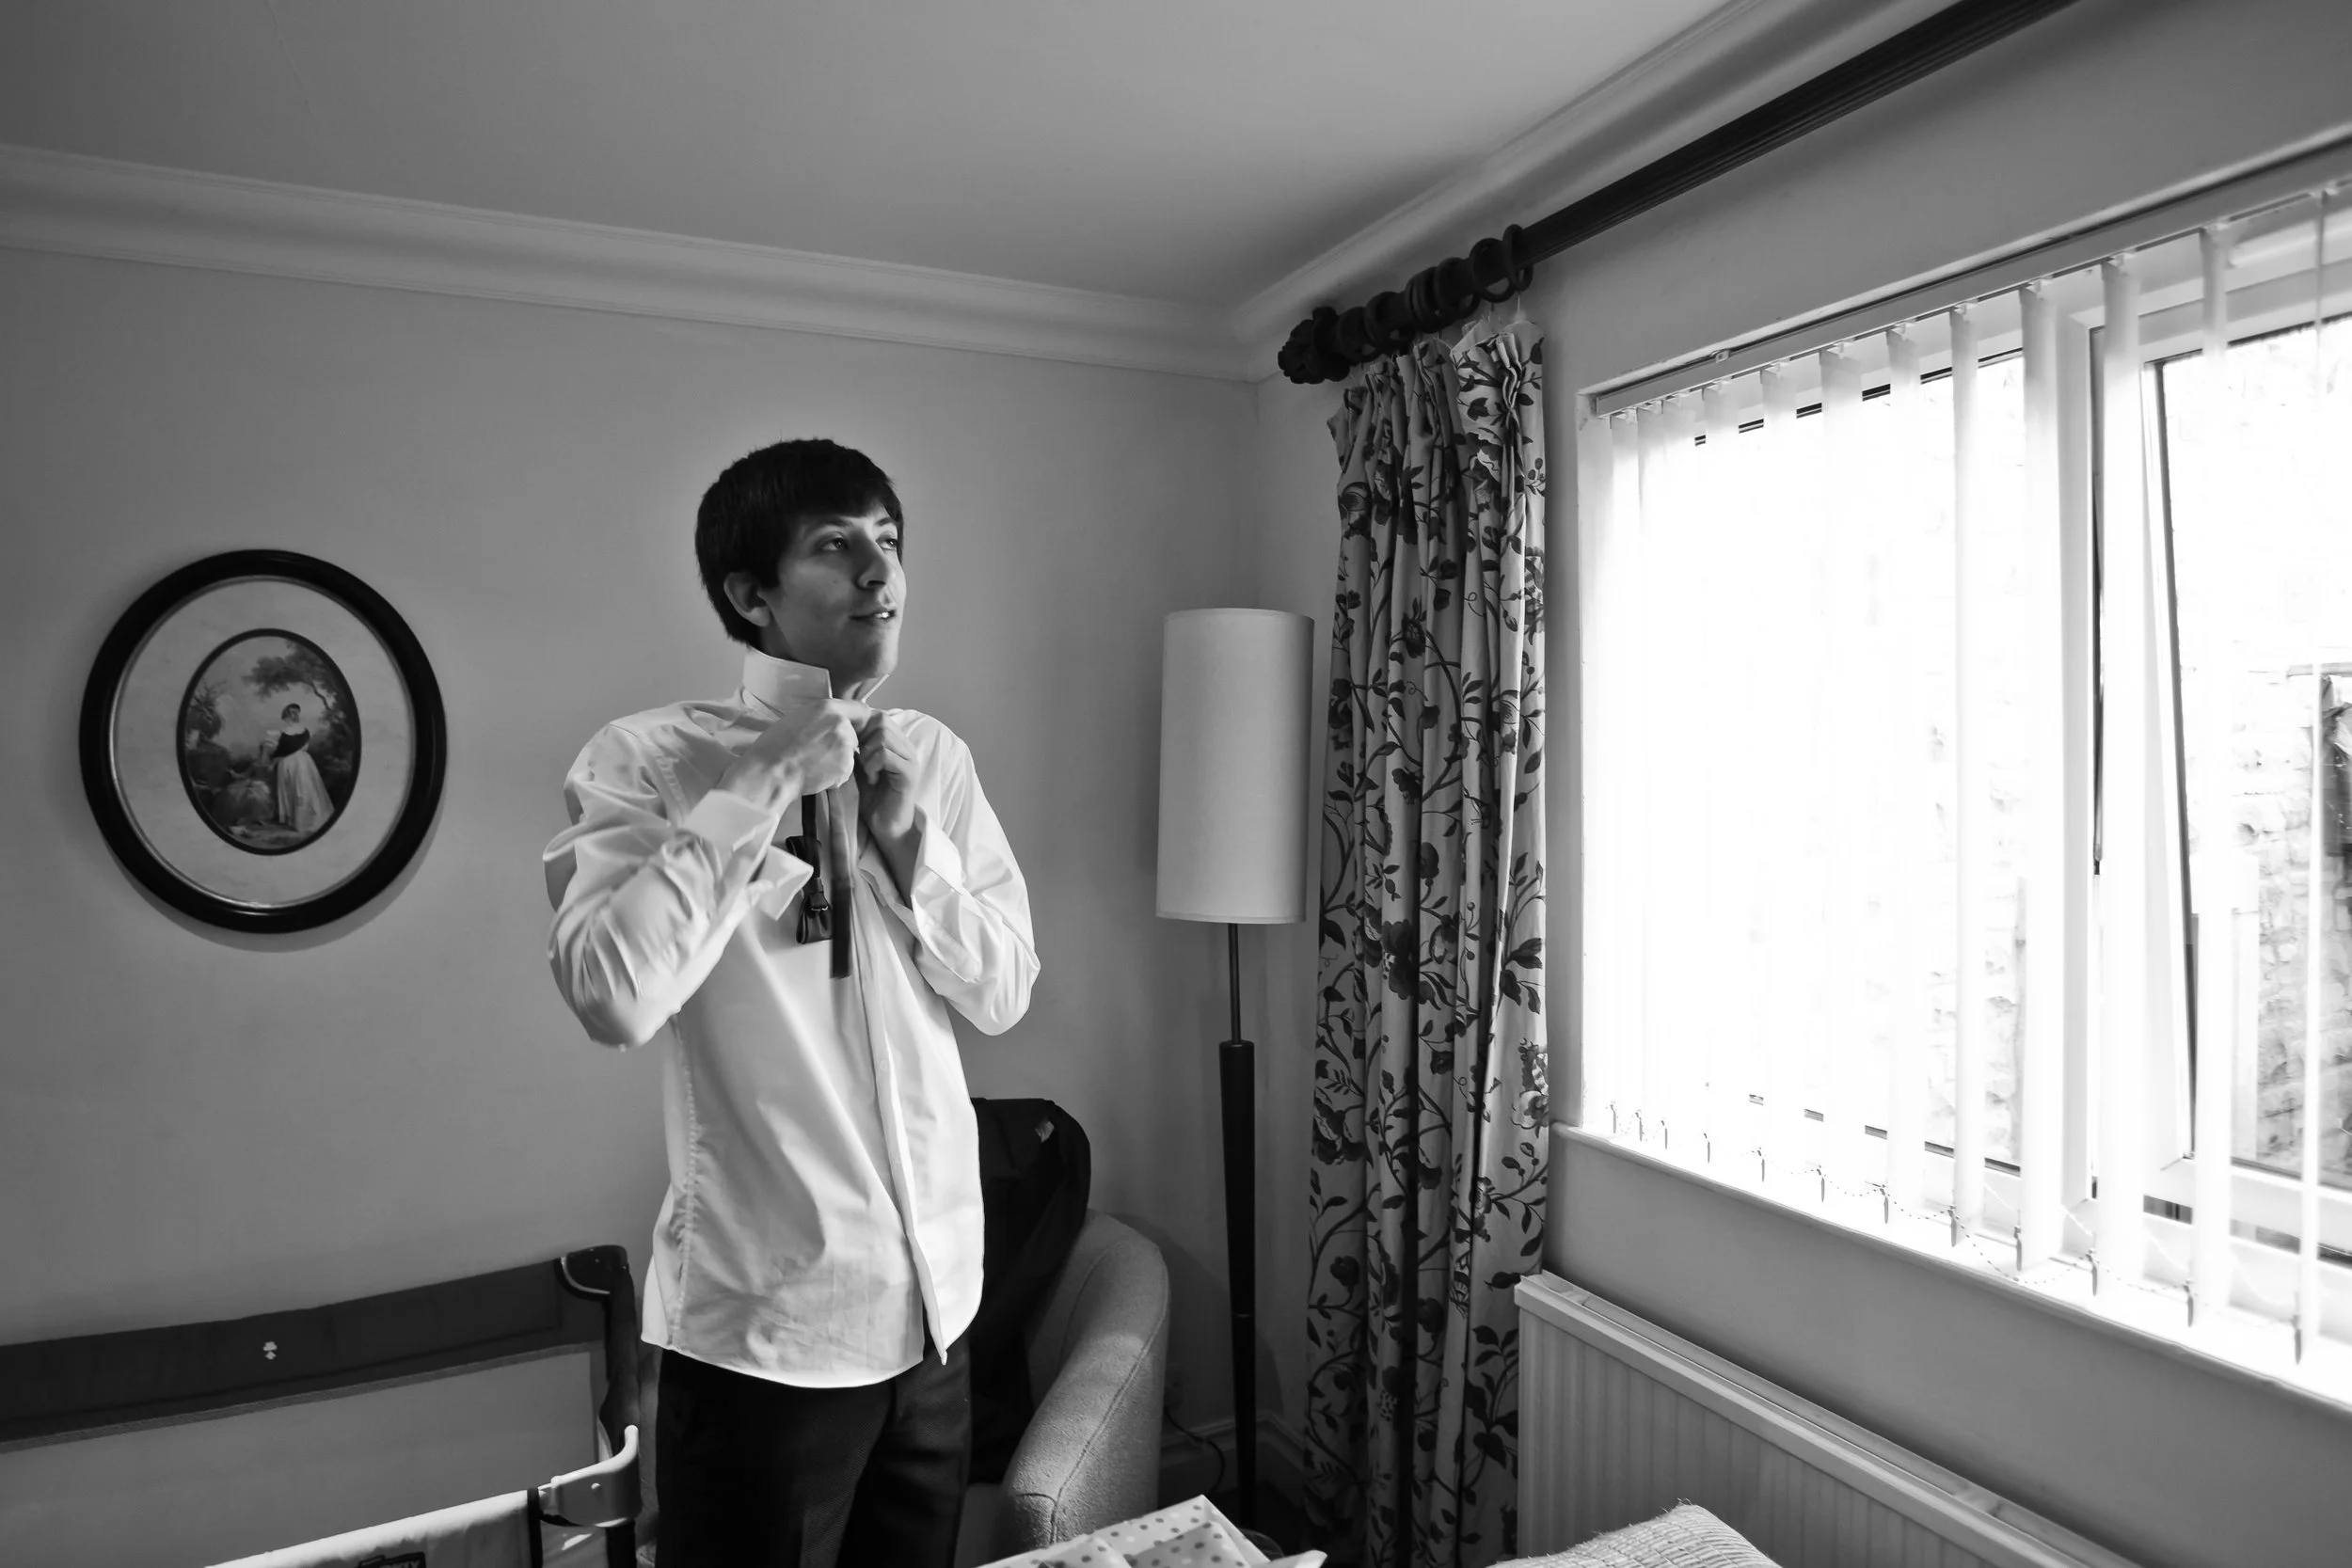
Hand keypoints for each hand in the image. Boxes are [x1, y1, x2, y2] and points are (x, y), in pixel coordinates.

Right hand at [716, 698, 858, 813]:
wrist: (771, 771)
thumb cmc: (775, 745)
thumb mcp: (799, 717)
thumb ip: (822, 717)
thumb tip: (834, 720)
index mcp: (828, 708)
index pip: (860, 709)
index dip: (856, 720)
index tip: (851, 728)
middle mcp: (841, 724)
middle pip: (855, 734)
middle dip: (843, 743)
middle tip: (820, 751)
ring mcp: (845, 746)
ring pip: (850, 754)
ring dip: (838, 760)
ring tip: (814, 764)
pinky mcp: (845, 767)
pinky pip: (845, 771)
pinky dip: (834, 775)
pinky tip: (815, 774)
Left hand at [847, 706, 920, 845]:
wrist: (886, 826)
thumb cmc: (872, 797)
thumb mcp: (861, 766)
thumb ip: (857, 747)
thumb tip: (842, 728)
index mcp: (897, 742)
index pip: (878, 716)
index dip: (860, 727)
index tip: (851, 746)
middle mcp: (907, 746)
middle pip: (881, 720)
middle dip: (863, 738)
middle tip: (859, 760)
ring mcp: (910, 758)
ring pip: (882, 736)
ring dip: (867, 753)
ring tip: (867, 771)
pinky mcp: (909, 773)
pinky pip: (886, 755)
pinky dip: (873, 765)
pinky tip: (872, 779)